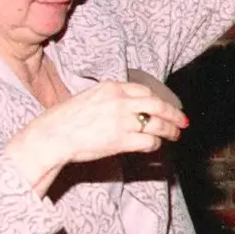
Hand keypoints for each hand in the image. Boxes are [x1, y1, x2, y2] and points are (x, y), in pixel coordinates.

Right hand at [5, 80, 189, 189]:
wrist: (52, 136)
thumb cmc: (63, 120)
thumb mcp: (88, 97)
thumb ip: (109, 98)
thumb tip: (126, 106)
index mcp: (111, 87)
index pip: (144, 90)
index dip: (158, 99)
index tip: (165, 105)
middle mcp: (120, 101)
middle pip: (157, 104)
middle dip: (174, 113)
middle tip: (183, 121)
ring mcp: (123, 120)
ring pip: (157, 123)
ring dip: (170, 130)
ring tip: (175, 135)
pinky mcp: (123, 140)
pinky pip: (148, 141)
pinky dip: (154, 144)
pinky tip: (154, 146)